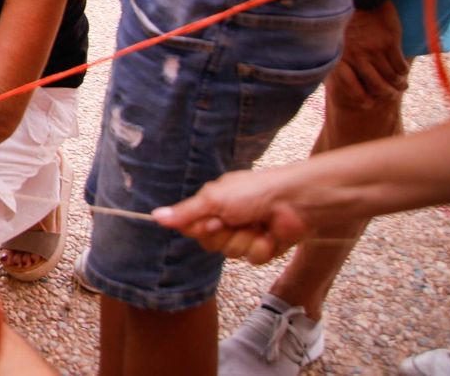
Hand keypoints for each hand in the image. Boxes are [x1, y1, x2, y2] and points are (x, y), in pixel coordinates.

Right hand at [153, 169, 313, 264]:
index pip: (191, 226)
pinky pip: (251, 258)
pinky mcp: (263, 248)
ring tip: (256, 224)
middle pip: (208, 243)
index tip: (210, 220)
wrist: (295, 201)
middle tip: (232, 220)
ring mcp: (245, 234)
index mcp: (213, 205)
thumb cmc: (253, 191)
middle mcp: (227, 219)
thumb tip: (154, 216)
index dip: (199, 228)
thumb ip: (185, 212)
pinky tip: (269, 234)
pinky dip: (260, 247)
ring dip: (243, 240)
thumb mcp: (213, 199)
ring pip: (230, 252)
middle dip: (221, 234)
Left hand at [331, 1, 408, 108]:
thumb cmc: (344, 19)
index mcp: (340, 58)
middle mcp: (356, 57)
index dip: (361, 99)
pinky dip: (403, 72)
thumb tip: (327, 78)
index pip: (351, 89)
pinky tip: (403, 71)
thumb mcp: (332, 40)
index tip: (368, 103)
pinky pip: (400, 66)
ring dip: (398, 84)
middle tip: (391, 94)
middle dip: (385, 93)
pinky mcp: (389, 43)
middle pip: (376, 87)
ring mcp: (373, 51)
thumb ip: (333, 59)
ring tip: (401, 84)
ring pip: (391, 78)